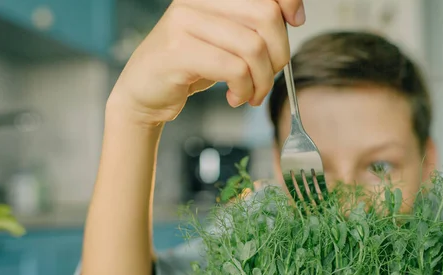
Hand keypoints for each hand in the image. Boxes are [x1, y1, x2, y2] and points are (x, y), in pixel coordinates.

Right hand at [108, 0, 304, 125]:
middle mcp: (197, 0)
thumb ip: (253, 25)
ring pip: (253, 47)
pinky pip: (234, 69)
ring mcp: (184, 22)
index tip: (296, 21)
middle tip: (268, 77)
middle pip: (266, 16)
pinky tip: (235, 97)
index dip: (288, 1)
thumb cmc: (192, 66)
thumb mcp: (227, 41)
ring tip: (251, 94)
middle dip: (278, 55)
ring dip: (262, 81)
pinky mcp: (177, 51)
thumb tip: (295, 14)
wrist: (146, 92)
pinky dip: (244, 90)